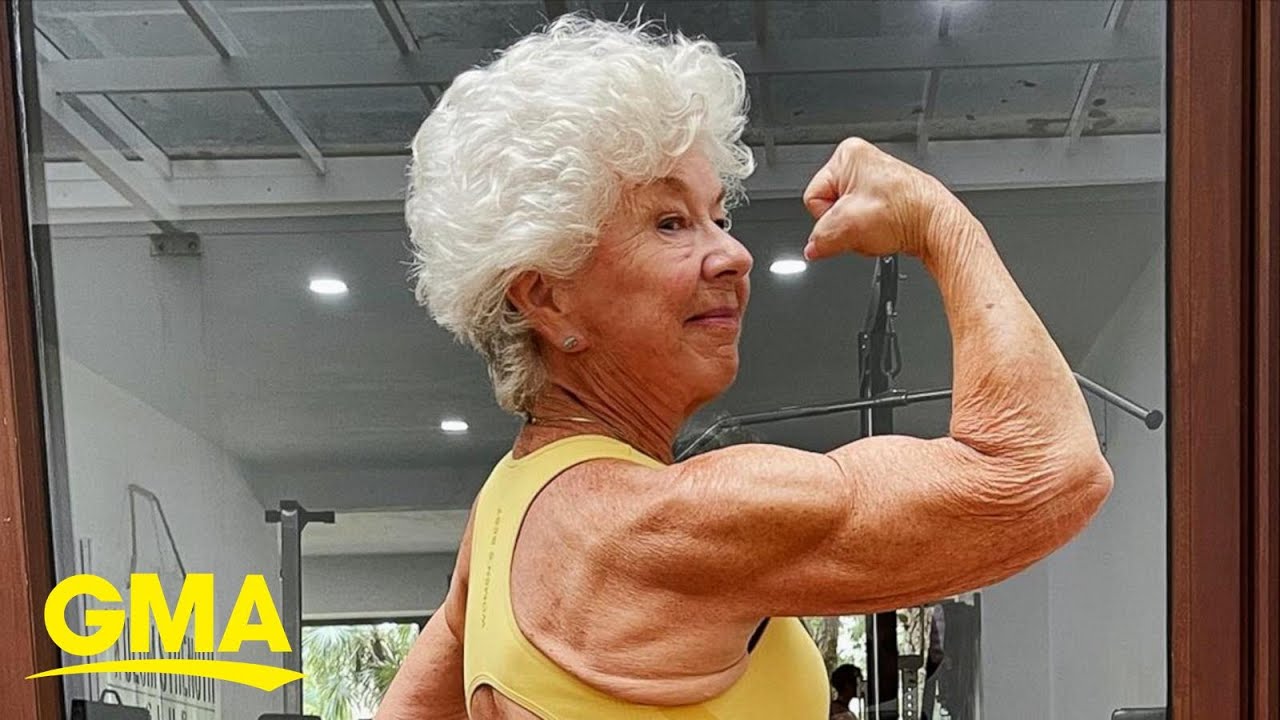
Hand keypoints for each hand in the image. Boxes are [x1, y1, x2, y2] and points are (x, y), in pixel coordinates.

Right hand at [802, 138, 958, 260]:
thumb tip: (813, 248)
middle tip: (865, 226)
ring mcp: (877, 179)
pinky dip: (873, 230)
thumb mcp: (845, 227)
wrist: (936, 225)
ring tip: (879, 228)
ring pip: (849, 217)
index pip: (814, 197)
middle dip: (845, 225)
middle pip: (831, 207)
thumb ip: (819, 238)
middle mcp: (863, 161)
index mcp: (848, 154)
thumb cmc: (905, 211)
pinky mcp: (888, 197)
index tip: (847, 223)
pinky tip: (886, 230)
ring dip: (859, 230)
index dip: (827, 217)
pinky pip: (865, 220)